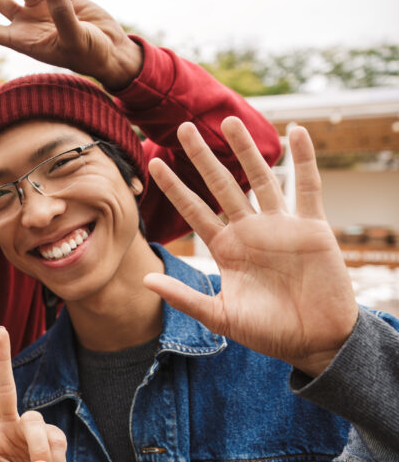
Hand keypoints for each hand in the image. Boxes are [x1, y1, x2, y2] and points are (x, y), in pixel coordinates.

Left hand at [144, 117, 358, 376]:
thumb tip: (146, 279)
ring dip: (246, 150)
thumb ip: (184, 298)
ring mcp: (280, 226)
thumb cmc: (267, 332)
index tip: (154, 163)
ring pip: (260, 178)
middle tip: (184, 127)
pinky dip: (303, 159)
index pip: (194, 210)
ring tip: (229, 120)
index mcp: (226, 248)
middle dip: (203, 157)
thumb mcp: (221, 316)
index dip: (175, 187)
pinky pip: (307, 187)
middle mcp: (249, 231)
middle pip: (222, 185)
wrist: (315, 341)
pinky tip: (297, 132)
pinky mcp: (312, 227)